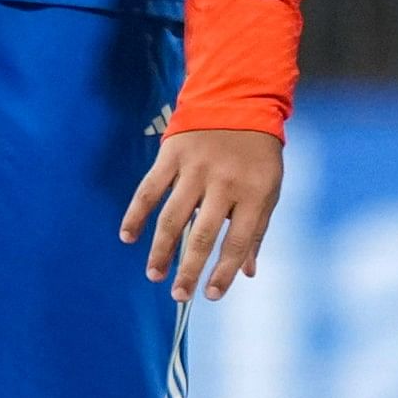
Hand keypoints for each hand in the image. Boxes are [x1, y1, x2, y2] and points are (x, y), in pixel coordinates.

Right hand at [122, 126, 281, 299]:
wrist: (238, 101)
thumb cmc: (257, 155)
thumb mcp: (269, 190)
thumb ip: (256, 230)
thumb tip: (245, 272)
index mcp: (254, 194)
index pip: (237, 243)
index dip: (223, 273)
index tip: (211, 296)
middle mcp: (224, 183)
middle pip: (203, 236)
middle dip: (189, 270)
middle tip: (178, 296)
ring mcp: (196, 169)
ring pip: (173, 217)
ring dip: (161, 250)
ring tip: (154, 274)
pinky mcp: (171, 155)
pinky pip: (149, 189)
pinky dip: (136, 214)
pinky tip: (128, 236)